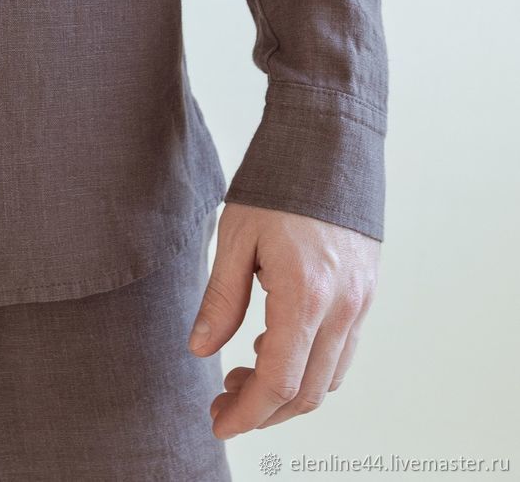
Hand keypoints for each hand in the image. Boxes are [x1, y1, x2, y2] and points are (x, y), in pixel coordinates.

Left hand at [188, 203, 379, 437]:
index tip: (219, 423)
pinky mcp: (365, 292)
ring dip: (288, 392)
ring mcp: (360, 301)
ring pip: (330, 378)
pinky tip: (276, 345)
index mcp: (306, 295)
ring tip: (243, 371)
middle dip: (264, 411)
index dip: (247, 413)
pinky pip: (342, 351)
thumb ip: (221, 299)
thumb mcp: (236, 237)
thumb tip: (201, 350)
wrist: (329, 142)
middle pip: (309, 393)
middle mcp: (342, 307)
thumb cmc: (279, 183)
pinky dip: (311, 365)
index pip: (279, 382)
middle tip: (224, 402)